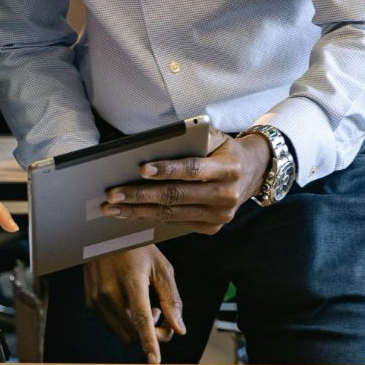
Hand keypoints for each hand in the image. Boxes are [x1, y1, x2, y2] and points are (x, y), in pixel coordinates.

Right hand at [82, 245, 184, 362]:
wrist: (104, 233)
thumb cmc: (138, 248)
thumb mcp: (162, 268)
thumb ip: (172, 300)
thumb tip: (179, 330)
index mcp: (131, 280)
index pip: (141, 318)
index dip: (149, 341)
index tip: (154, 361)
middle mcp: (109, 291)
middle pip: (134, 332)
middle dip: (151, 332)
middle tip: (161, 313)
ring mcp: (96, 297)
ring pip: (123, 333)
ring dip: (137, 328)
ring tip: (145, 304)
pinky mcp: (89, 301)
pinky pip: (111, 326)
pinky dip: (124, 322)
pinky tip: (129, 302)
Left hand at [100, 133, 269, 232]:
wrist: (253, 171)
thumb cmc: (223, 149)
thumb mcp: (214, 136)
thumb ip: (189, 139)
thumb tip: (150, 146)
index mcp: (228, 168)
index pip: (193, 169)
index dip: (167, 170)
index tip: (141, 169)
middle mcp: (226, 194)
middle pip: (176, 196)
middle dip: (140, 195)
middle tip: (112, 194)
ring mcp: (220, 215)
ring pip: (172, 214)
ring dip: (138, 211)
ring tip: (112, 207)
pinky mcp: (213, 227)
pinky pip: (176, 223)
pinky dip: (151, 218)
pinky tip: (130, 213)